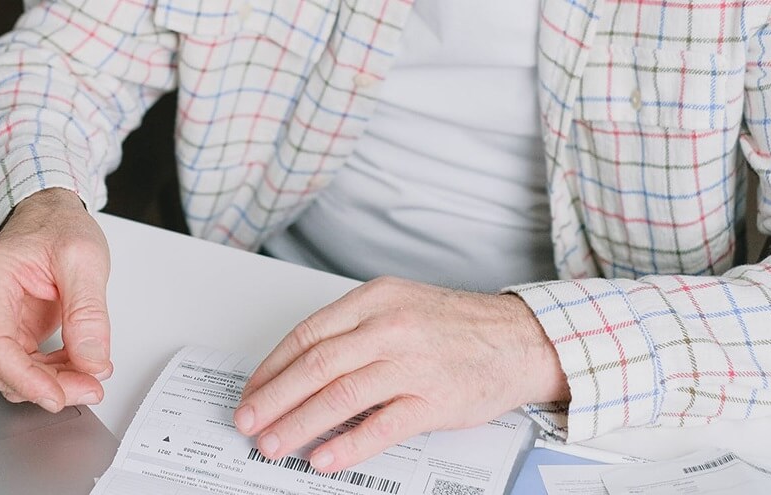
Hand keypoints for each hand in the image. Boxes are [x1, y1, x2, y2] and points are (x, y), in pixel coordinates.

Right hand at [0, 188, 112, 412]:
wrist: (49, 213)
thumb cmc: (56, 225)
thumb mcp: (84, 260)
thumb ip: (88, 312)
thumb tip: (92, 359)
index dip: (23, 378)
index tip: (56, 395)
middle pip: (2, 365)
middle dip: (48, 384)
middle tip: (91, 385)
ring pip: (13, 372)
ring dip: (53, 382)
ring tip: (91, 374)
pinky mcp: (10, 330)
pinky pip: (26, 365)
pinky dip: (54, 372)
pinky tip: (80, 366)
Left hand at [235, 277, 567, 472]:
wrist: (521, 338)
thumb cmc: (456, 325)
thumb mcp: (397, 305)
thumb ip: (351, 331)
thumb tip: (300, 368)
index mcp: (373, 300)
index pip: (306, 336)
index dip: (272, 369)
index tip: (252, 392)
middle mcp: (388, 328)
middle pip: (315, 366)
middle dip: (274, 398)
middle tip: (248, 421)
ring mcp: (411, 364)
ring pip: (339, 395)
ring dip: (299, 424)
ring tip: (274, 443)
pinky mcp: (434, 399)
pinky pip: (382, 425)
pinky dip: (348, 444)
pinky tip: (324, 458)